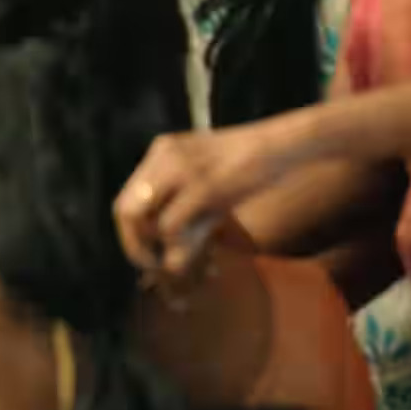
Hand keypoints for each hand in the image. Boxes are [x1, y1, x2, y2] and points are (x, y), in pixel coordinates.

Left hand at [113, 121, 304, 276]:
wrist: (285, 144)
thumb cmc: (250, 168)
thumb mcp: (208, 182)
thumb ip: (185, 210)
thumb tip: (170, 256)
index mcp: (162, 150)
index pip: (125, 199)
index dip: (130, 234)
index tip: (147, 255)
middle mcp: (165, 156)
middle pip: (126, 211)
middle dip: (135, 246)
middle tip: (153, 266)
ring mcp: (182, 169)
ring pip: (146, 222)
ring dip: (159, 251)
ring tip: (181, 264)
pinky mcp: (205, 186)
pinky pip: (173, 226)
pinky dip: (180, 249)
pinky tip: (204, 259)